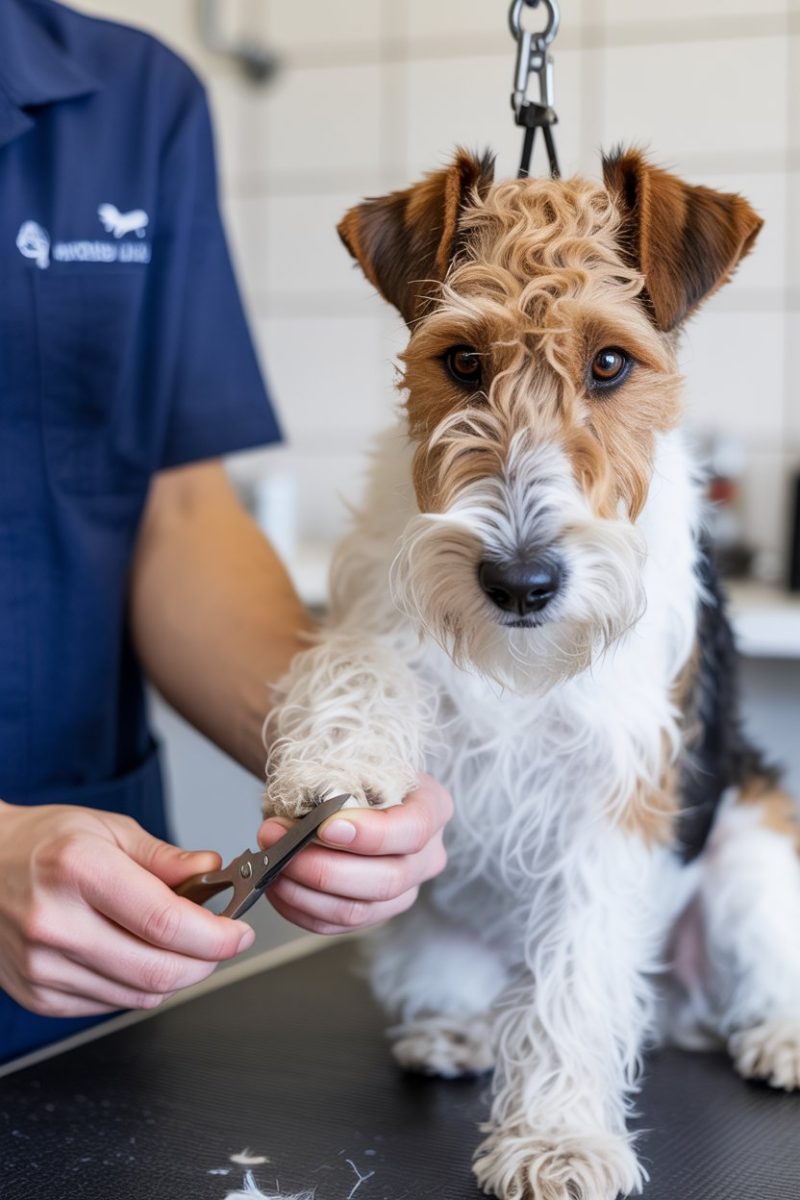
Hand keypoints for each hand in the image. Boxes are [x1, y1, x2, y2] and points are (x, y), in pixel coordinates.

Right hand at [0, 802, 253, 1017]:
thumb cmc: (42, 842)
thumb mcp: (107, 829)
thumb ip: (164, 858)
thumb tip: (213, 870)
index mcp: (79, 870)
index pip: (166, 922)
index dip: (216, 934)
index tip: (239, 931)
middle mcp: (56, 923)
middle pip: (158, 970)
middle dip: (206, 961)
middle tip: (223, 941)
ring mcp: (43, 966)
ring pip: (139, 995)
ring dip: (177, 976)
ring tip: (182, 944)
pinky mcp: (38, 994)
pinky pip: (110, 1004)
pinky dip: (139, 987)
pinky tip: (138, 955)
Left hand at [257, 775, 452, 934]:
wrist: (338, 787)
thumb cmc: (346, 772)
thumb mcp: (350, 763)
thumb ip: (334, 786)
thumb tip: (297, 819)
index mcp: (433, 808)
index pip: (414, 830)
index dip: (372, 834)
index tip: (326, 827)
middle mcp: (426, 856)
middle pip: (387, 879)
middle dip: (323, 867)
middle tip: (278, 842)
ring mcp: (403, 891)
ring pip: (357, 910)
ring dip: (303, 889)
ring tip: (270, 862)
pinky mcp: (372, 914)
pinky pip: (333, 925)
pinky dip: (297, 906)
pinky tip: (276, 883)